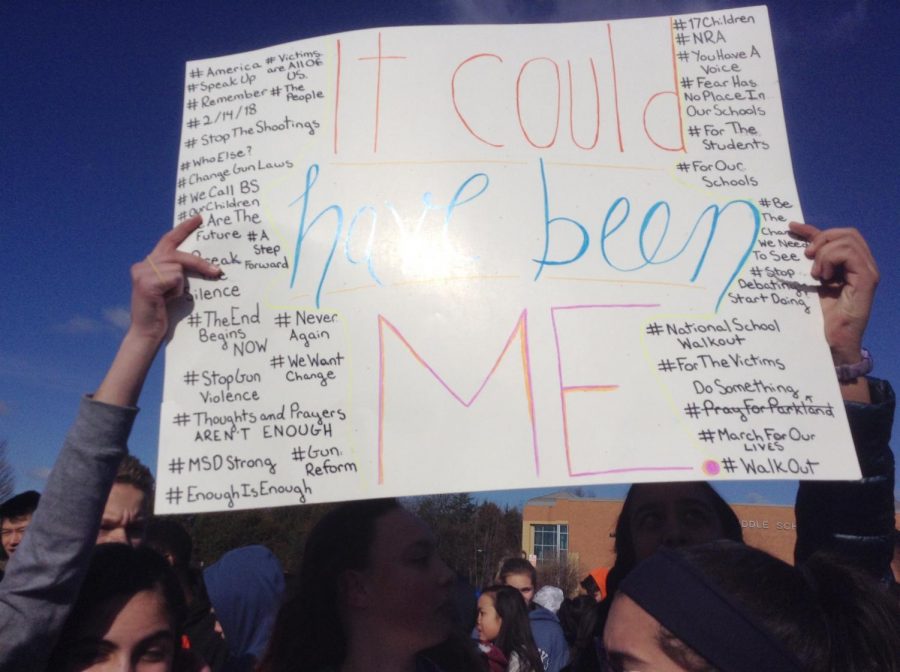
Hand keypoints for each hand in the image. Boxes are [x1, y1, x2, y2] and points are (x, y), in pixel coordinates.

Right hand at [94, 215, 220, 406]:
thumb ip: (178, 272)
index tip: (200, 218)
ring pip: (178, 267)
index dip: (184, 228)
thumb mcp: (172, 287)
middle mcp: (143, 264)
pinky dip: (176, 291)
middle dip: (199, 263)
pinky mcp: (146, 282)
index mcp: (150, 263)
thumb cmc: (163, 311)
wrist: (148, 331)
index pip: (169, 240)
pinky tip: (165, 300)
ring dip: (180, 285)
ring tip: (170, 298)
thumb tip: (204, 264)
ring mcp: (142, 272)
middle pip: (178, 254)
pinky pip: (174, 278)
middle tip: (217, 271)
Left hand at [789, 222, 877, 365]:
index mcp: (851, 265)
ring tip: (815, 273)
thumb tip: (796, 242)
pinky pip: (850, 254)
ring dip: (825, 252)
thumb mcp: (812, 282)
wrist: (833, 341)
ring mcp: (867, 272)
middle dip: (822, 238)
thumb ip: (811, 264)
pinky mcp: (867, 280)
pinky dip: (831, 259)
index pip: (838, 236)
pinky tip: (821, 276)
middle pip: (847, 233)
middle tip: (807, 256)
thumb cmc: (821, 316)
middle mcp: (863, 265)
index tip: (791, 228)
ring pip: (848, 240)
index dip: (813, 230)